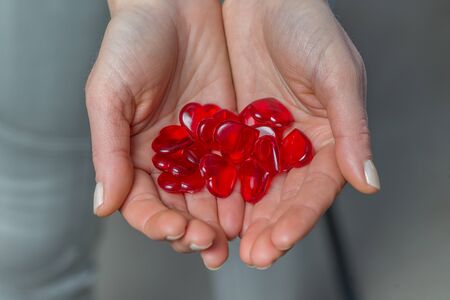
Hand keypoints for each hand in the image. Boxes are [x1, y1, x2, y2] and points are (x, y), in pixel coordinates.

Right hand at [86, 0, 242, 268]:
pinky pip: (235, 168)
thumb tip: (103, 205)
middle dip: (192, 232)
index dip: (156, 223)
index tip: (174, 232)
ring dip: (219, 222)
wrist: (177, 4)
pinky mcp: (229, 132)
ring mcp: (200, 148)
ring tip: (231, 240)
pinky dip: (241, 192)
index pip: (143, 203)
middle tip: (208, 246)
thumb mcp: (110, 93)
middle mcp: (169, 158)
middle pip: (179, 208)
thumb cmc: (133, 42)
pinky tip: (250, 209)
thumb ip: (108, 149)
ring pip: (209, 197)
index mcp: (135, 154)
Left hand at [223, 0, 379, 267]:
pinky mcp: (232, 130)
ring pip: (252, 188)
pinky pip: (225, 164)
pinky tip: (207, 208)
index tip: (278, 243)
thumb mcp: (335, 73)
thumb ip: (352, 127)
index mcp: (327, 137)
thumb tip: (369, 181)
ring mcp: (261, 140)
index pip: (315, 190)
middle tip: (252, 255)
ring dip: (241, 218)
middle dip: (267, 229)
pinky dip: (218, 188)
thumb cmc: (306, 24)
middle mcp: (293, 146)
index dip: (299, 219)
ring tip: (226, 242)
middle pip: (282, 198)